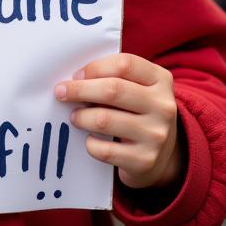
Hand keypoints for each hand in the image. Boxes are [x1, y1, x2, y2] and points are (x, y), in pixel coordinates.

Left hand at [55, 52, 180, 189]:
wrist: (164, 154)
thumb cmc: (138, 110)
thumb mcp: (137, 87)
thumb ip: (112, 76)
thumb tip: (73, 79)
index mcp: (160, 79)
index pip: (125, 64)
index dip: (95, 67)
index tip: (76, 75)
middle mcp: (163, 106)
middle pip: (112, 90)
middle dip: (79, 90)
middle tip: (61, 92)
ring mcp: (156, 135)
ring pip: (104, 119)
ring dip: (81, 117)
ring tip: (75, 117)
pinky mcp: (145, 160)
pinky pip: (105, 150)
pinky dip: (90, 144)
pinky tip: (90, 140)